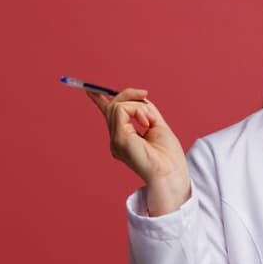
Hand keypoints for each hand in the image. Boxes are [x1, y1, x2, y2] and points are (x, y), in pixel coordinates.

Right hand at [86, 88, 189, 214]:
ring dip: (140, 106)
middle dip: (128, 94)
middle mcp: (117, 139)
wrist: (171, 172)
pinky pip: (122, 109)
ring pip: (118, 106)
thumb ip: (145, 111)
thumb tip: (138, 97)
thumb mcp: (157, 125)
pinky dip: (138, 111)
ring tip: (150, 122)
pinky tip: (146, 124)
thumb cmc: (168, 155)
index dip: (99, 101)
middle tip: (145, 93)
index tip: (91, 91)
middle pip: (112, 107)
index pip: (109, 117)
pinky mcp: (118, 138)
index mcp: (125, 137)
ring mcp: (115, 139)